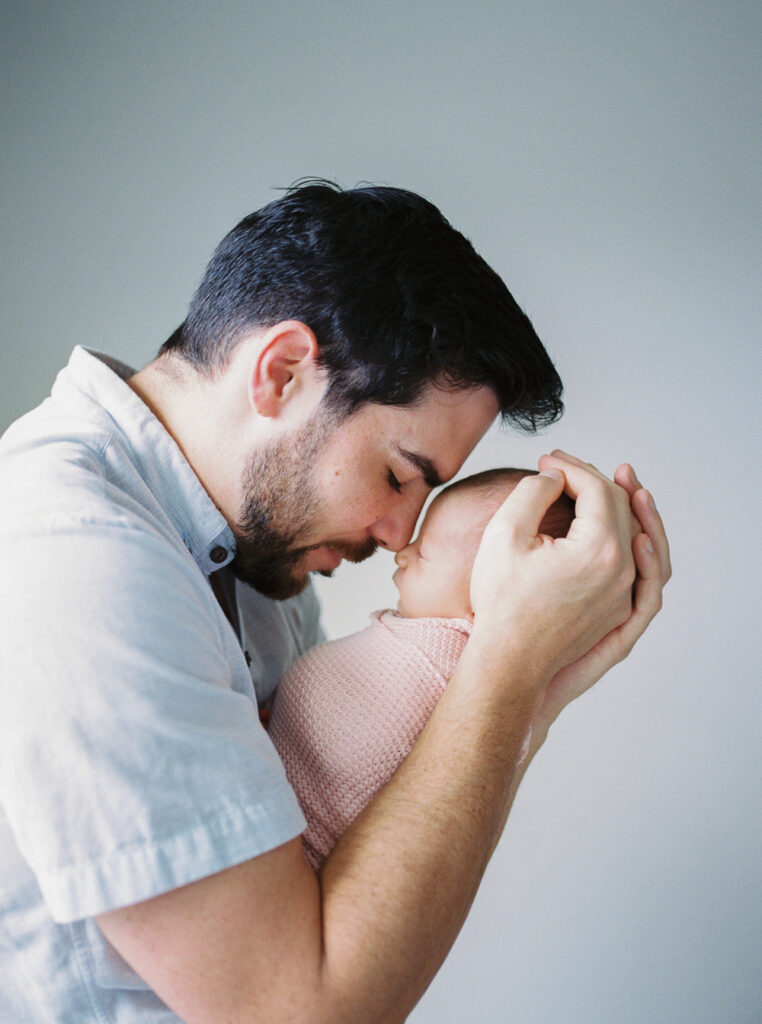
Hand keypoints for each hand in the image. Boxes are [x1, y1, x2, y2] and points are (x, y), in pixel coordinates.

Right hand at [470, 451, 636, 694]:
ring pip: (637, 534)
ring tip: (623, 482)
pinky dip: (643, 544)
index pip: (595, 489)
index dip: (570, 466)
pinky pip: (643, 569)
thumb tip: (553, 476)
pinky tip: (637, 532)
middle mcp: (622, 571)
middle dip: (592, 479)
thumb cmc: (501, 603)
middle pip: (619, 507)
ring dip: (629, 505)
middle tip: (563, 467)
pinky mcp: (620, 611)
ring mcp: (625, 594)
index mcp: (599, 549)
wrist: (508, 662)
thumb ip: (532, 491)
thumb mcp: (503, 534)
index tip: (545, 460)